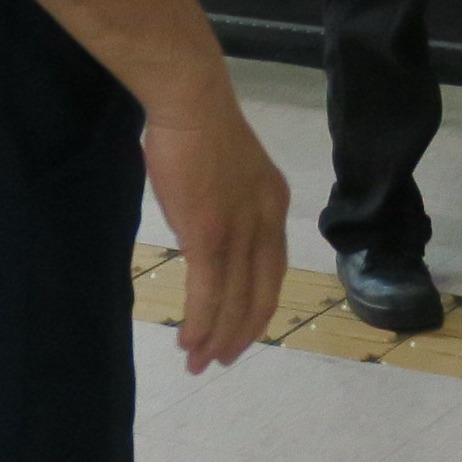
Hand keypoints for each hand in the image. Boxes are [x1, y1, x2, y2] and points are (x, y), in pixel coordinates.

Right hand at [145, 90, 289, 370]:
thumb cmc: (196, 127)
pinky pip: (208, 291)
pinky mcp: (210, 234)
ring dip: (217, 337)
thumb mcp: (225, 172)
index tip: (241, 330)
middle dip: (240, 333)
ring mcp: (240, 230)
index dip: (258, 307)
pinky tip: (189, 340)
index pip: (273, 271)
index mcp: (273, 206)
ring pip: (233, 300)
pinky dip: (200, 321)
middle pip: (260, 295)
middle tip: (220, 360)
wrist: (190, 100)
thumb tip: (202, 235)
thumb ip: (224, 206)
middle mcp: (266, 223)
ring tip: (199, 361)